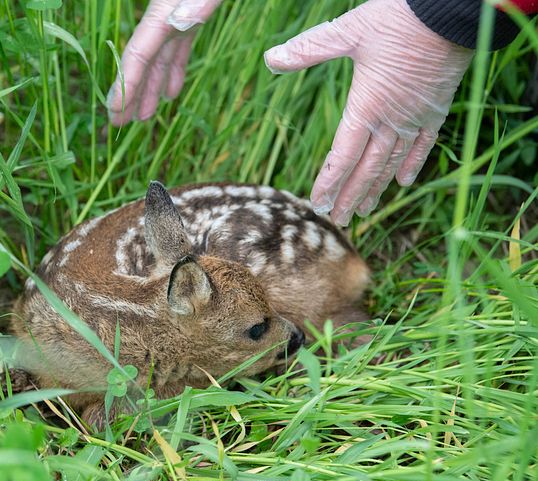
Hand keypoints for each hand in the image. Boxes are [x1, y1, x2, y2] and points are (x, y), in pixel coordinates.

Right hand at [107, 0, 220, 125]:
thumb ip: (192, 8)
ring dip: (150, 89)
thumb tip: (178, 23)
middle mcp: (163, 20)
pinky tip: (170, 95)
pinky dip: (174, 72)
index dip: (125, 84)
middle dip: (130, 93)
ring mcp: (176, 20)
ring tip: (143, 117)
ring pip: (160, 60)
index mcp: (161, 14)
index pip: (138, 55)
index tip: (115, 110)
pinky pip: (178, 50)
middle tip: (118, 123)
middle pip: (142, 62)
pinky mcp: (192, 18)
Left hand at [264, 0, 473, 225]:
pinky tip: (404, 182)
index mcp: (366, 107)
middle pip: (367, 169)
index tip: (319, 204)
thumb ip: (308, 49)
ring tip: (363, 209)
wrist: (450, 10)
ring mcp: (416, 117)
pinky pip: (424, 145)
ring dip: (377, 188)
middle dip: (350, 196)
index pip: (343, 156)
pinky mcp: (437, 108)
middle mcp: (392, 120)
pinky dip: (412, 164)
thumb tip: (270, 59)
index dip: (330, 182)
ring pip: (393, 162)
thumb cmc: (397, 18)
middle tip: (338, 219)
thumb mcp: (347, 32)